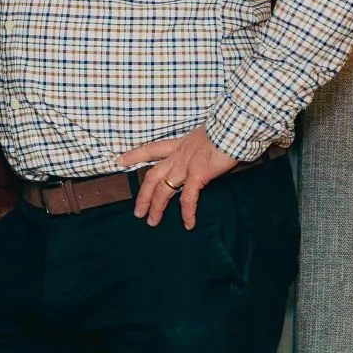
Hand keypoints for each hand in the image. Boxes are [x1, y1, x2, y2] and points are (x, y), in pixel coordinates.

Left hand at [118, 126, 238, 229]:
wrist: (233, 127)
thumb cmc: (226, 129)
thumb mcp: (207, 135)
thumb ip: (201, 147)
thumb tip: (206, 153)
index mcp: (179, 144)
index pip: (151, 150)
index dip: (134, 156)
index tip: (119, 161)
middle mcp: (178, 156)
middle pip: (152, 178)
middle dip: (143, 196)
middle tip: (137, 212)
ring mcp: (185, 166)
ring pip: (163, 190)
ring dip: (157, 207)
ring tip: (152, 222)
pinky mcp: (197, 175)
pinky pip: (188, 198)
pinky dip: (187, 213)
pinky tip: (188, 225)